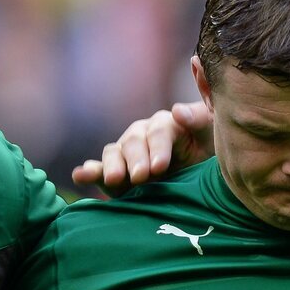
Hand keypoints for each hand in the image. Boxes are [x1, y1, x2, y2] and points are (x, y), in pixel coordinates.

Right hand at [72, 102, 214, 195]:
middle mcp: (142, 136)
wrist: (201, 178)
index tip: (160, 166)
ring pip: (113, 154)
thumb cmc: (209, 149)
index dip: (158, 148)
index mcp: (166, 124)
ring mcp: (126, 154)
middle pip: (133, 142)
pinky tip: (80, 175)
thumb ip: (197, 118)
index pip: (158, 132)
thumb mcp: (210, 132)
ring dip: (112, 166)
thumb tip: (176, 110)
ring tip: (114, 179)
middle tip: (142, 177)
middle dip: (136, 160)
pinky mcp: (115, 174)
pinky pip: (99, 169)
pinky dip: (89, 171)